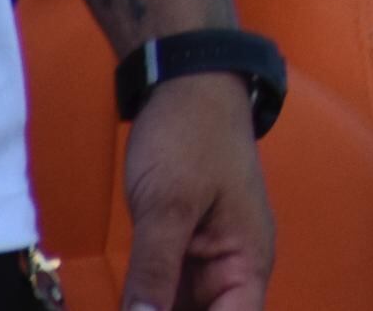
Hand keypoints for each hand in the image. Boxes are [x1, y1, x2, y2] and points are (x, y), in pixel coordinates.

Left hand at [117, 70, 272, 310]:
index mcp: (248, 261)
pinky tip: (124, 305)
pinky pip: (163, 297)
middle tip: (130, 308)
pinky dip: (144, 308)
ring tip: (125, 305)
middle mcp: (233, 270)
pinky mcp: (180, 253)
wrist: (188, 84)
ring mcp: (206, 262)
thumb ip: (154, 270)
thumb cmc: (192, 136)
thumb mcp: (169, 205)